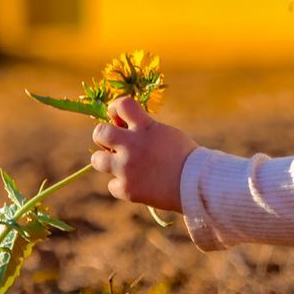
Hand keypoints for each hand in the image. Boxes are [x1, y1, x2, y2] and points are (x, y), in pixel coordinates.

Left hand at [89, 97, 196, 211]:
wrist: (196, 186)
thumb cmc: (185, 157)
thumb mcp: (166, 133)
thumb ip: (143, 129)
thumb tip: (119, 126)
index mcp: (145, 127)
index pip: (121, 105)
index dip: (116, 108)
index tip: (119, 116)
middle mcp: (132, 146)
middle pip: (100, 132)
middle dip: (104, 136)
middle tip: (113, 144)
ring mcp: (126, 168)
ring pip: (97, 160)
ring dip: (106, 161)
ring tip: (121, 165)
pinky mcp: (126, 189)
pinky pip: (112, 185)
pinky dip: (122, 185)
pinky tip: (137, 185)